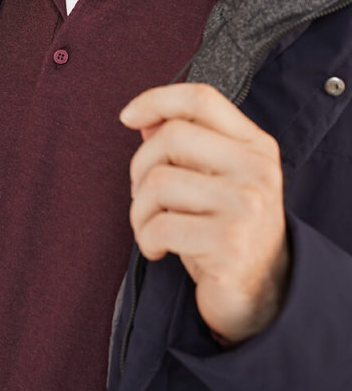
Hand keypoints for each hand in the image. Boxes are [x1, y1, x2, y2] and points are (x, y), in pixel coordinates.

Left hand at [120, 83, 289, 343]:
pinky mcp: (228, 242)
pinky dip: (146, 238)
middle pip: (171, 137)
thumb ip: (183, 144)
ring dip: (140, 210)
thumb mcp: (212, 178)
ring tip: (150, 227)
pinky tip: (158, 249)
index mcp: (255, 144)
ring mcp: (245, 205)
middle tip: (143, 196)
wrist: (262, 292)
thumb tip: (144, 116)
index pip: (201, 98)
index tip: (128, 116)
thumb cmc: (226, 227)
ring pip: (159, 182)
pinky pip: (160, 225)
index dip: (156, 99)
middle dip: (140, 167)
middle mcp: (256, 169)